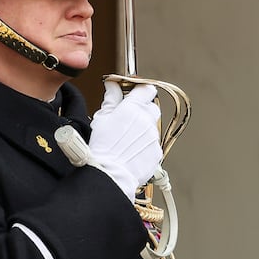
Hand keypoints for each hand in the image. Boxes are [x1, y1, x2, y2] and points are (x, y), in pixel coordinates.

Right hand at [88, 81, 161, 195]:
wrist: (110, 173)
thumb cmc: (102, 147)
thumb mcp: (102, 118)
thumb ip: (111, 99)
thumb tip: (113, 85)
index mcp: (133, 109)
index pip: (146, 89)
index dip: (141, 89)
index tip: (134, 92)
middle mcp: (147, 121)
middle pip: (152, 107)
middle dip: (142, 109)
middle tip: (128, 116)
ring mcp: (154, 136)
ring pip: (152, 126)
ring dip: (143, 128)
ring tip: (126, 138)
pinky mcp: (157, 151)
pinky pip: (153, 143)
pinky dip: (145, 144)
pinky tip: (131, 149)